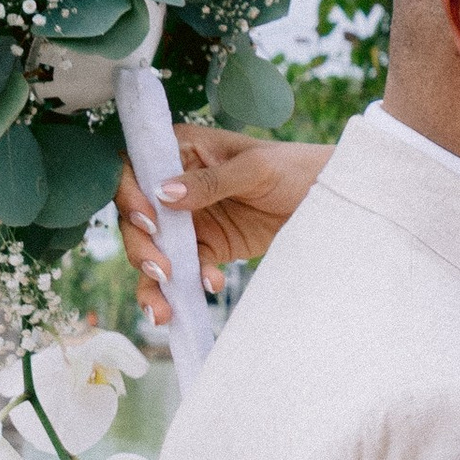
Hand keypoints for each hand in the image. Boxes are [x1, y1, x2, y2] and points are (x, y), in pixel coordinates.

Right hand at [116, 124, 330, 322]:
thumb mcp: (256, 169)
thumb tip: (164, 194)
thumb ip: (212, 181)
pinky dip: (192, 283)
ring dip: (153, 280)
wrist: (328, 200)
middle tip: (162, 272)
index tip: (150, 223)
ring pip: (156, 249)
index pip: (135, 170)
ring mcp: (190, 218)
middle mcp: (176, 184)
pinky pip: (187, 268)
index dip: (131, 196)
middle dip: (142, 248)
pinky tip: (212, 285)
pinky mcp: (208, 246)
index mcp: (181, 150)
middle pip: (138, 218)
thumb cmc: (294, 168)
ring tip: (163, 309)